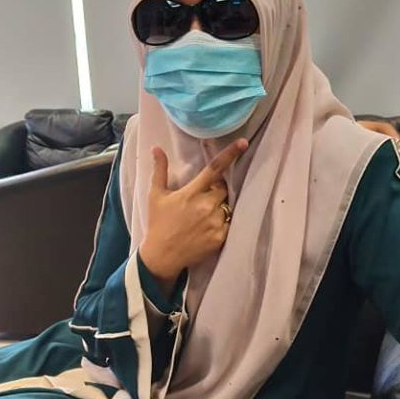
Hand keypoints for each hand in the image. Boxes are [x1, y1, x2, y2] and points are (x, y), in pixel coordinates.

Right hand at [139, 138, 248, 282]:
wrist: (162, 256)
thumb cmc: (158, 223)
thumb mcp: (156, 195)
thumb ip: (159, 170)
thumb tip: (156, 148)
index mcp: (191, 193)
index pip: (214, 169)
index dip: (230, 154)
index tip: (243, 143)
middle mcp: (205, 206)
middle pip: (224, 188)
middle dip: (217, 189)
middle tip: (203, 197)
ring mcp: (215, 222)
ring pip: (227, 205)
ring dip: (219, 206)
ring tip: (203, 215)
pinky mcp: (221, 236)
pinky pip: (229, 222)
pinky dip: (222, 221)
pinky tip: (207, 226)